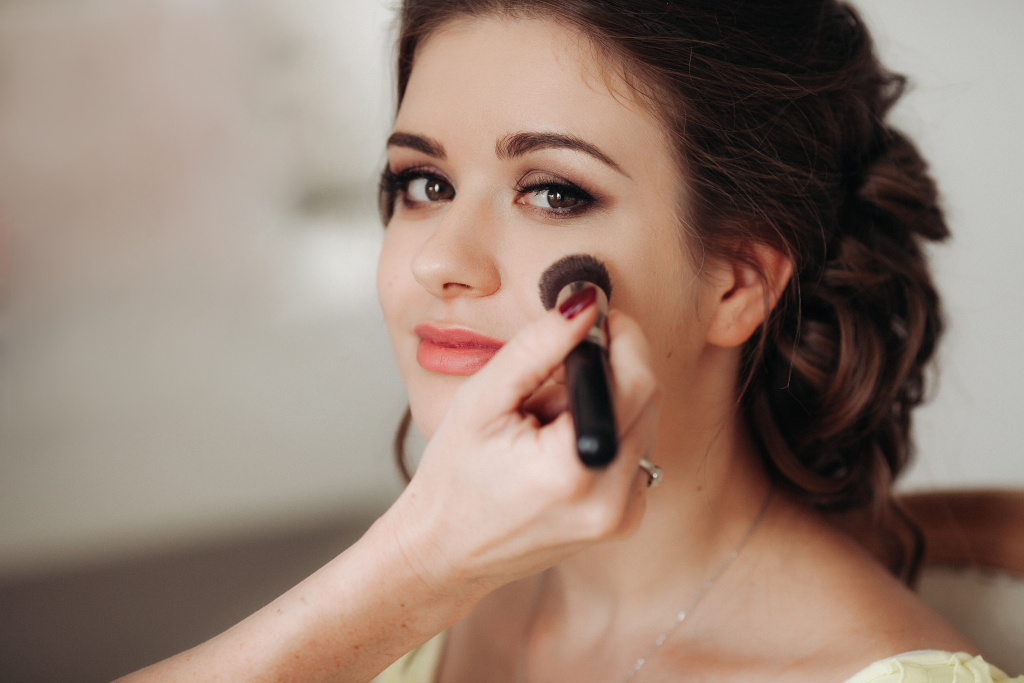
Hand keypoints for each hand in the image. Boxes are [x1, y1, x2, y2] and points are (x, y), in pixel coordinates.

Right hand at [385, 301, 661, 597]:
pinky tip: (560, 448)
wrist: (444, 552)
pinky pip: (635, 452)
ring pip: (642, 422)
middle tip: (551, 375)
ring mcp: (623, 516)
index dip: (622, 335)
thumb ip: (539, 345)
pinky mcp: (624, 521)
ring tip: (545, 420)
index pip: (636, 379)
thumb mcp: (483, 399)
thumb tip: (585, 303)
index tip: (593, 313)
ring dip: (605, 403)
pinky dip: (605, 434)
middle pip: (646, 398)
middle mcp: (612, 500)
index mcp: (575, 469)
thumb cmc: (453, 479)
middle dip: (608, 369)